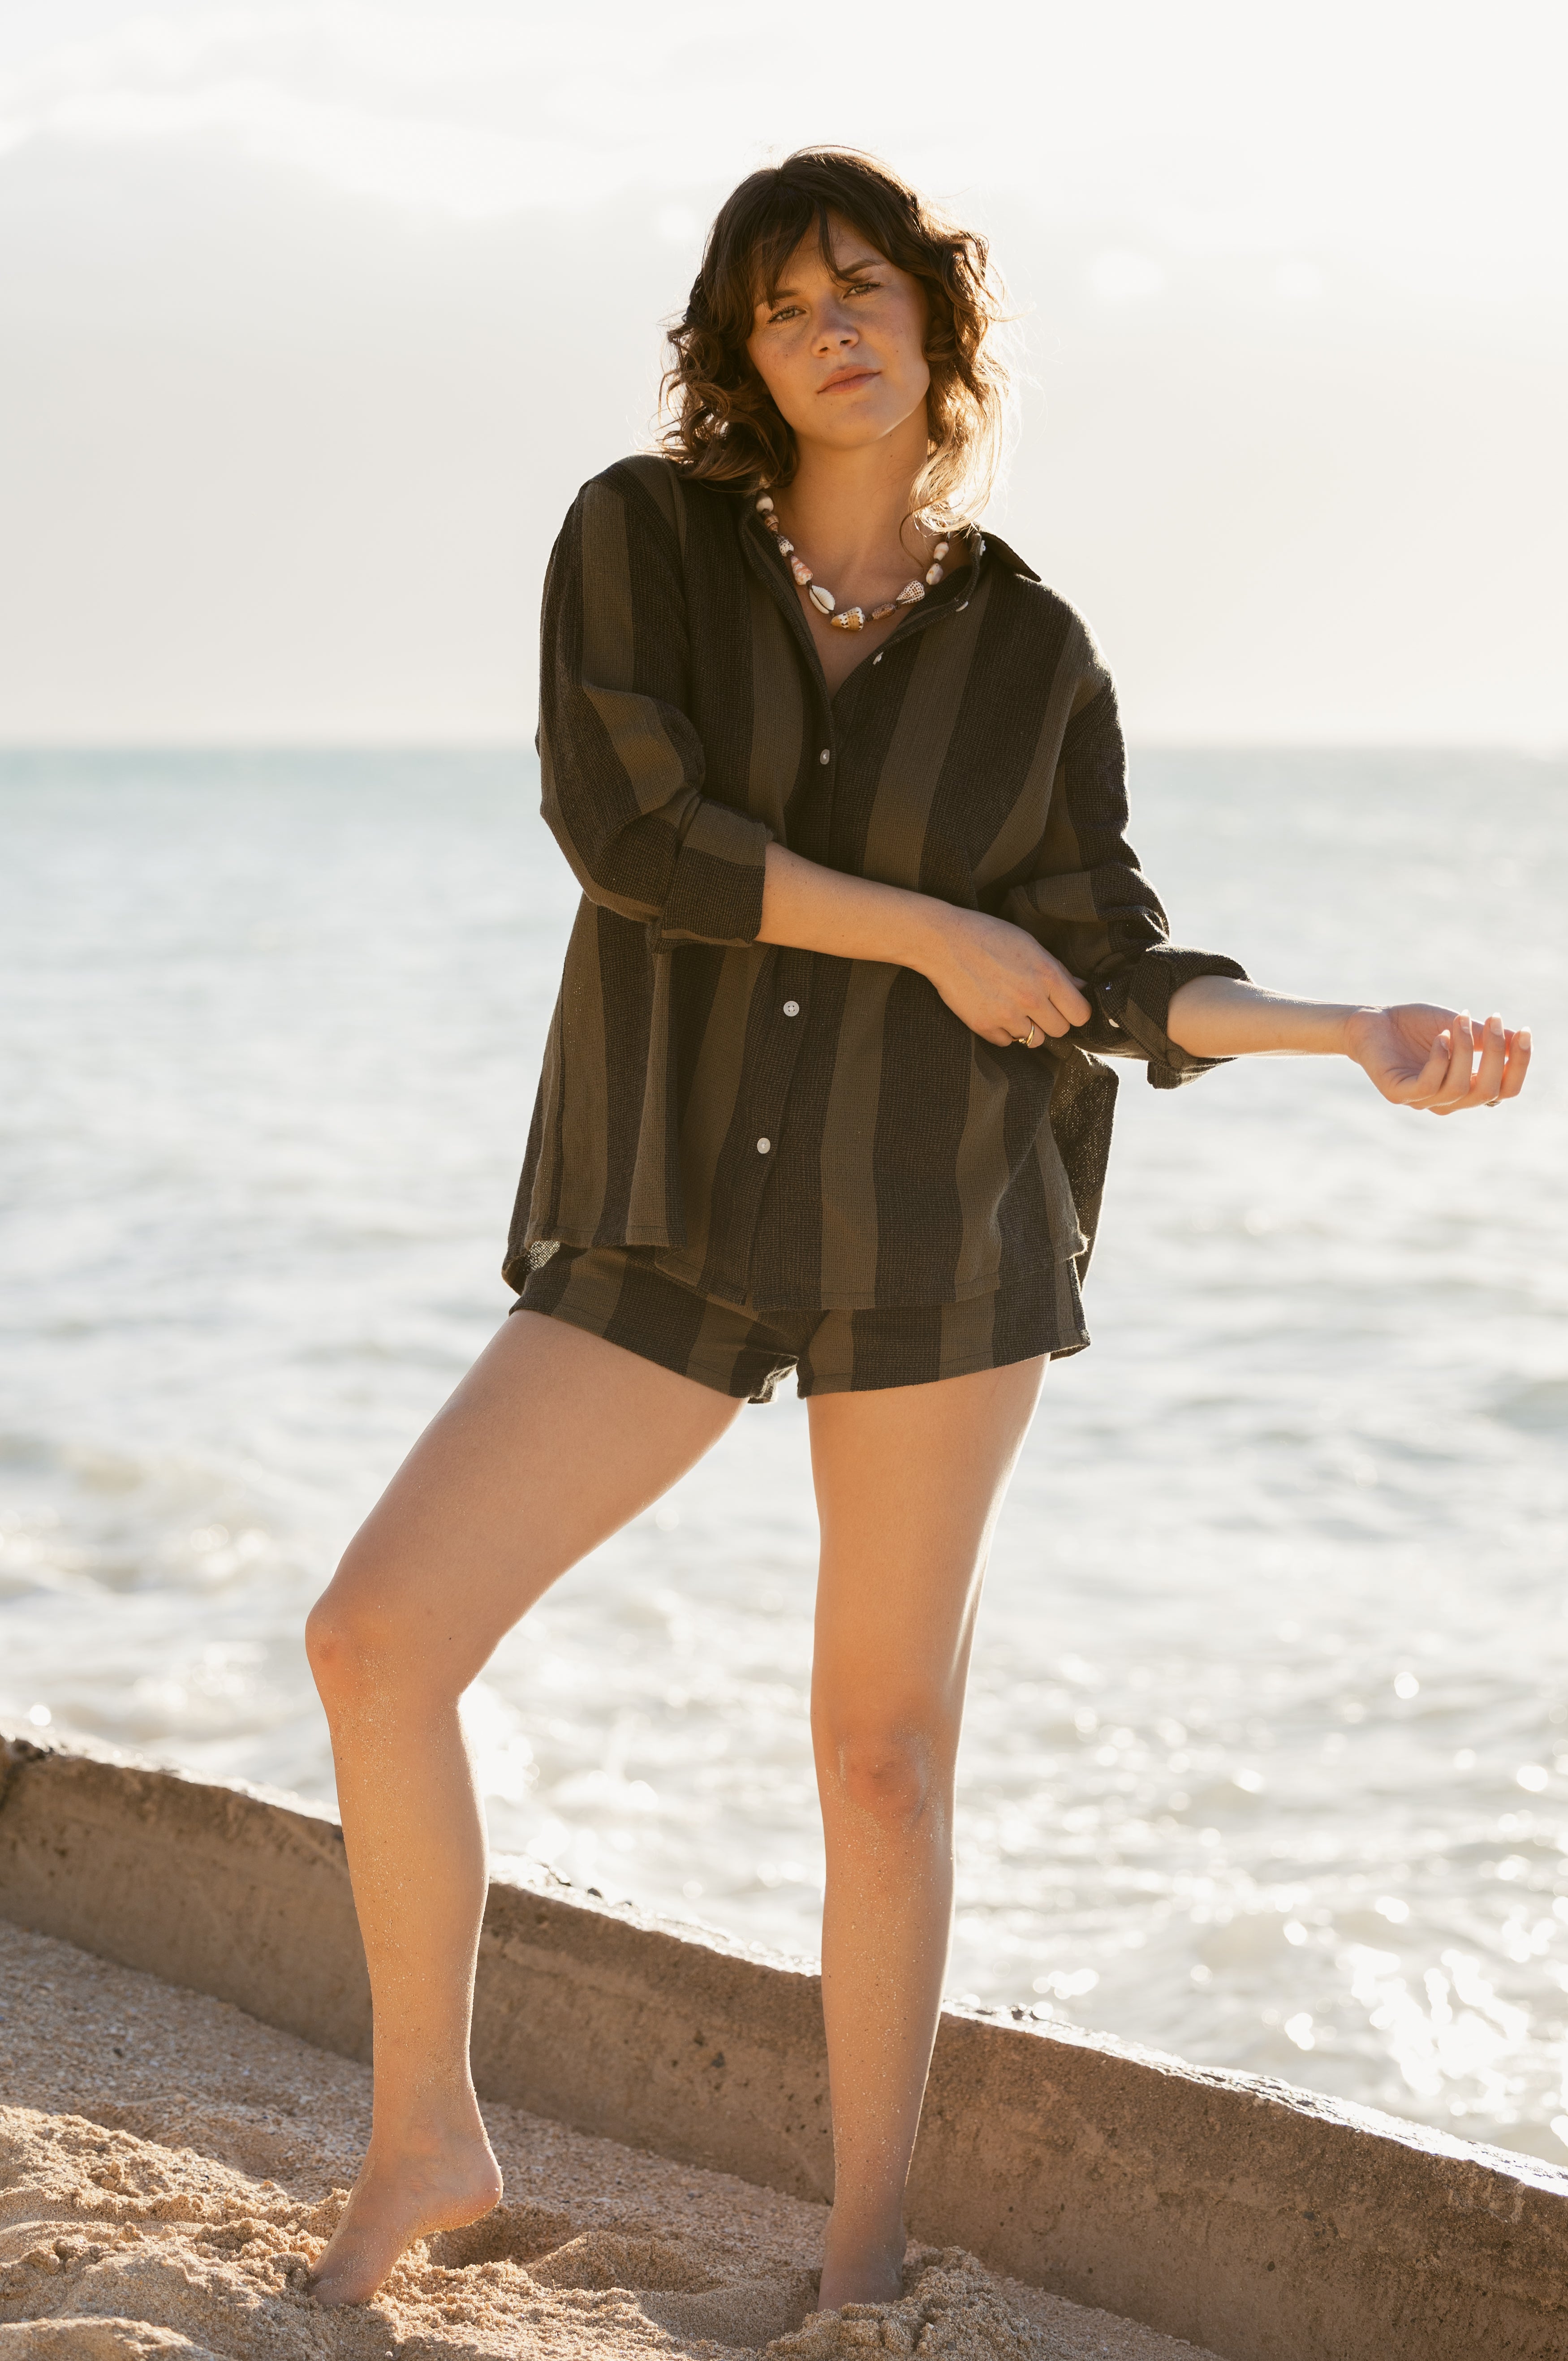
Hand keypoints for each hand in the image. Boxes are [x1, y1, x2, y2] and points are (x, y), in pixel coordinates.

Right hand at [921, 908, 1091, 1047]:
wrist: (943, 942)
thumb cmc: (988, 936)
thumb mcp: (1029, 945)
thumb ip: (1058, 969)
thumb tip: (1080, 987)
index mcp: (1047, 975)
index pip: (1080, 1014)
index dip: (1074, 1011)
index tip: (1065, 1007)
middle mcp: (1030, 998)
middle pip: (1060, 1031)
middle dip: (1052, 1021)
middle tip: (1038, 1008)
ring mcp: (1006, 1015)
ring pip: (1034, 1041)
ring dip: (1028, 1029)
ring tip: (1014, 1009)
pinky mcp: (984, 1026)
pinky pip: (1006, 1042)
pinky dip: (1003, 1032)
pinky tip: (994, 1011)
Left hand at [1344, 1004, 1531, 1113]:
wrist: (1372, 1021)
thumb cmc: (1416, 1025)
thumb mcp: (1458, 1027)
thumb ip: (1485, 1037)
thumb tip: (1517, 1038)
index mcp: (1466, 1087)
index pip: (1505, 1089)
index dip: (1519, 1064)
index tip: (1523, 1031)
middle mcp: (1447, 1100)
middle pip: (1488, 1091)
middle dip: (1496, 1054)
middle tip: (1492, 1018)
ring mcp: (1422, 1100)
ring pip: (1459, 1086)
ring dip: (1465, 1049)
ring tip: (1458, 1021)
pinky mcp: (1398, 1094)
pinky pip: (1428, 1085)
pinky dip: (1439, 1059)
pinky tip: (1439, 1037)